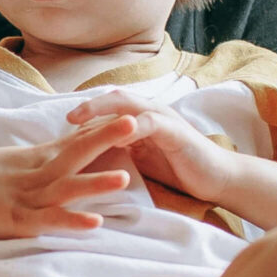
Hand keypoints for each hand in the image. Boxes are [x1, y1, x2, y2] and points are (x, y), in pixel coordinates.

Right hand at [0, 115, 138, 239]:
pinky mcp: (17, 220)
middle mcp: (37, 174)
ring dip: (95, 183)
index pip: (75, 139)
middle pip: (76, 153)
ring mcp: (28, 197)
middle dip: (106, 138)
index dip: (102, 127)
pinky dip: (71, 221)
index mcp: (37, 158)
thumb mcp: (17, 163)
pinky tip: (94, 223)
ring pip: (67, 188)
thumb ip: (44, 159)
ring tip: (124, 178)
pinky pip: (49, 221)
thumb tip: (69, 150)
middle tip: (136, 121)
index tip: (132, 112)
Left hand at [66, 93, 239, 203]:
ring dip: (102, 110)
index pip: (109, 106)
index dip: (85, 112)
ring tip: (79, 121)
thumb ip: (120, 149)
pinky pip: (150, 123)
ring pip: (128, 105)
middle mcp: (151, 111)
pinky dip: (132, 127)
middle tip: (67, 117)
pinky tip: (115, 136)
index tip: (61, 124)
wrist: (216, 178)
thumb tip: (86, 155)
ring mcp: (164, 118)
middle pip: (115, 98)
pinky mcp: (176, 131)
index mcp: (141, 117)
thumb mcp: (142, 159)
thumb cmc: (177, 169)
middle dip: (89, 105)